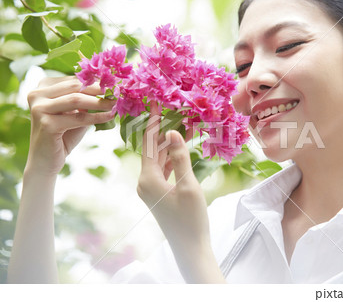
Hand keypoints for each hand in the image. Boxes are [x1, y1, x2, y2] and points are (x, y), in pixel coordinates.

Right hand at [26, 76, 115, 175]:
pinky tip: (110, 116)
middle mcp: (36, 94)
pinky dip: (97, 116)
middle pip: (75, 86)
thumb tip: (110, 88)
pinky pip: (78, 117)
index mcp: (43, 87)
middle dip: (99, 89)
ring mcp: (39, 108)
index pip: (74, 79)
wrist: (45, 161)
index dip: (96, 81)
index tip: (115, 82)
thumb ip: (86, 100)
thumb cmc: (63, 136)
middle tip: (118, 91)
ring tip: (117, 103)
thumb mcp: (75, 113)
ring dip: (100, 101)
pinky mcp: (46, 123)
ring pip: (76, 99)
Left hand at [136, 102, 208, 247]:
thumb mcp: (188, 186)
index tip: (156, 102)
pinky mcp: (159, 193)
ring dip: (169, 144)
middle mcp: (144, 182)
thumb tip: (172, 132)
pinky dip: (172, 157)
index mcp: (147, 179)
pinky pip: (164, 169)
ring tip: (182, 124)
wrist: (190, 247)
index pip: (147, 143)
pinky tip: (182, 148)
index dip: (153, 122)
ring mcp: (151, 189)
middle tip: (174, 109)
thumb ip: (179, 158)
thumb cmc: (191, 219)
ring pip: (159, 159)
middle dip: (163, 130)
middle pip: (152, 149)